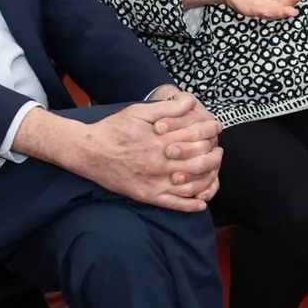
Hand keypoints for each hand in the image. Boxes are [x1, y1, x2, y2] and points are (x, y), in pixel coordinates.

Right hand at [81, 95, 222, 210]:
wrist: (88, 152)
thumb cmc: (114, 129)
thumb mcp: (139, 112)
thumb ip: (167, 108)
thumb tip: (191, 102)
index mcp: (161, 141)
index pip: (197, 138)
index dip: (211, 131)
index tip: (217, 128)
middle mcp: (160, 164)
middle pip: (199, 162)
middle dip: (214, 156)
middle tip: (218, 151)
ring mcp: (154, 183)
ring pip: (191, 185)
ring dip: (208, 179)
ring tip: (214, 171)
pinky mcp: (146, 196)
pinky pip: (173, 204)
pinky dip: (190, 205)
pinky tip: (202, 203)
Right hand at [207, 0, 304, 18]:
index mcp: (241, 3)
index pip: (252, 9)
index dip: (260, 11)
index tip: (269, 12)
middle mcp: (254, 6)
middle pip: (268, 12)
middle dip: (280, 12)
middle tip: (292, 11)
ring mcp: (263, 3)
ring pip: (278, 7)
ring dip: (289, 4)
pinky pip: (282, 0)